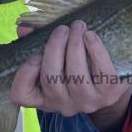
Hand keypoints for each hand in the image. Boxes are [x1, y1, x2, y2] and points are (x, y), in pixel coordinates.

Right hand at [10, 21, 131, 124]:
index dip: (25, 74)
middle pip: (51, 81)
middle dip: (55, 49)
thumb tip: (25, 28)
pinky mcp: (109, 94)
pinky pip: (102, 73)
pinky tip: (91, 36)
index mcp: (43, 96)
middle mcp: (63, 104)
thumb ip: (36, 40)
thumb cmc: (75, 63)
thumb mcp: (55, 54)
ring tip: (78, 27)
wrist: (110, 81)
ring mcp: (87, 102)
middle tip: (62, 29)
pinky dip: (96, 51)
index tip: (35, 53)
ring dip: (75, 47)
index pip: (22, 95)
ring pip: (76, 78)